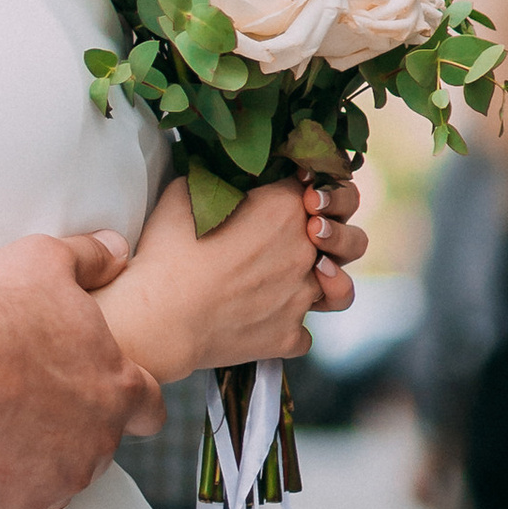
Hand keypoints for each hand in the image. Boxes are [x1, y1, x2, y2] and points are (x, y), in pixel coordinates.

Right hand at [0, 229, 166, 508]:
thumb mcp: (43, 262)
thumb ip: (89, 258)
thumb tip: (116, 249)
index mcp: (117, 386)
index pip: (149, 406)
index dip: (133, 402)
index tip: (109, 397)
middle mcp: (99, 440)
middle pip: (99, 443)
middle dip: (73, 428)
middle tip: (30, 401)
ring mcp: (60, 477)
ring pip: (58, 476)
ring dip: (37, 458)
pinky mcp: (17, 503)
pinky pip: (11, 499)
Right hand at [102, 172, 361, 380]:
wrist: (160, 316)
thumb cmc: (167, 251)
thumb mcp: (185, 192)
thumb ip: (217, 178)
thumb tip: (220, 172)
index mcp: (285, 207)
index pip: (320, 184)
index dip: (310, 185)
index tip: (296, 191)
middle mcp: (304, 251)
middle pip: (347, 235)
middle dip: (334, 230)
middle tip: (311, 233)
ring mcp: (301, 297)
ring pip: (341, 289)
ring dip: (330, 281)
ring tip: (313, 279)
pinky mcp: (288, 336)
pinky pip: (304, 334)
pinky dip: (289, 328)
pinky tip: (268, 321)